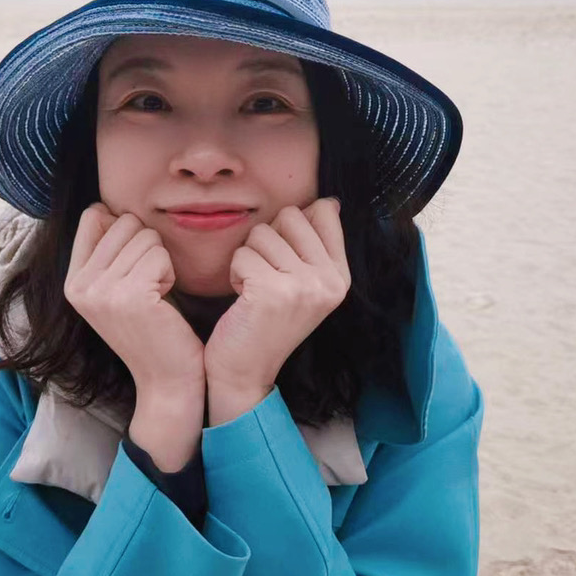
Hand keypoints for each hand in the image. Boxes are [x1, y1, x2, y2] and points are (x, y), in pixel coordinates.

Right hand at [64, 202, 205, 394]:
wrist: (166, 380)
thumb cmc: (150, 326)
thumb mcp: (115, 287)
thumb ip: (105, 250)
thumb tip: (104, 208)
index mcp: (72, 281)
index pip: (93, 215)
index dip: (124, 229)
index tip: (133, 264)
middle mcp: (80, 286)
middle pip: (124, 222)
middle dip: (147, 247)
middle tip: (147, 285)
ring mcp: (102, 291)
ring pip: (146, 237)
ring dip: (160, 262)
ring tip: (154, 295)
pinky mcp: (130, 296)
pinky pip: (160, 255)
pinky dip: (170, 274)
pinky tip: (163, 302)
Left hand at [204, 198, 349, 419]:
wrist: (245, 373)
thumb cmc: (267, 323)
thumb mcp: (305, 284)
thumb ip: (315, 245)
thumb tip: (328, 202)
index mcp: (341, 276)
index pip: (325, 212)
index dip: (293, 225)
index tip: (285, 257)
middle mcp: (329, 281)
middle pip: (290, 216)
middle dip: (268, 240)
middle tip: (267, 276)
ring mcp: (304, 286)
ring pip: (261, 233)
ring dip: (249, 258)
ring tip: (255, 289)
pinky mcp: (273, 292)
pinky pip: (242, 254)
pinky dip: (235, 273)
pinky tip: (244, 299)